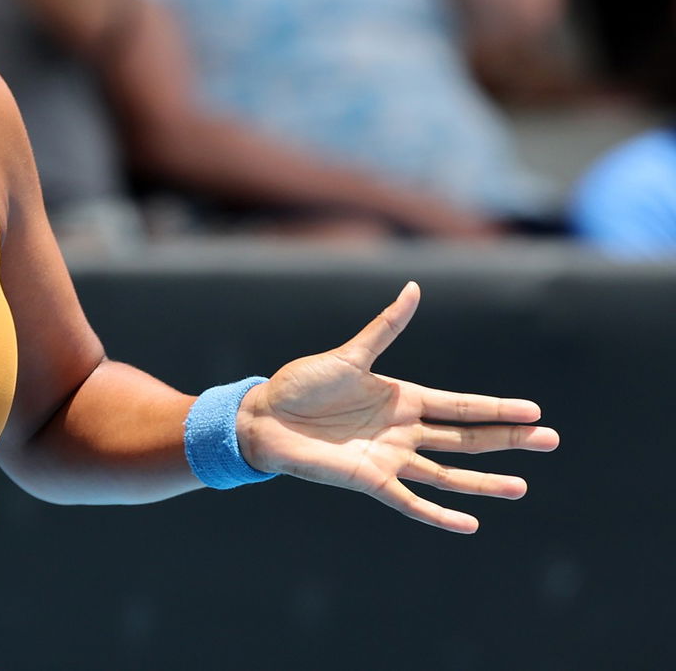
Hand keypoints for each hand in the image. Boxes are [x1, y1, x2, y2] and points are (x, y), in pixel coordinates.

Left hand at [238, 282, 558, 532]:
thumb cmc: (302, 383)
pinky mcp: (370, 479)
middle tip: (550, 441)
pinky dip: (438, 514)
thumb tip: (414, 289)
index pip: (462, 405)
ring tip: (521, 488)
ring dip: (483, 481)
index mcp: (403, 397)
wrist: (262, 417)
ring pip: (448, 473)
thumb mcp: (349, 355)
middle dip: (508, 440)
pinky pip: (410, 501)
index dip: (497, 407)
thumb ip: (385, 328)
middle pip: (466, 438)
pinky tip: (469, 523)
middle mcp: (403, 430)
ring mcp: (390, 456)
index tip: (535, 411)